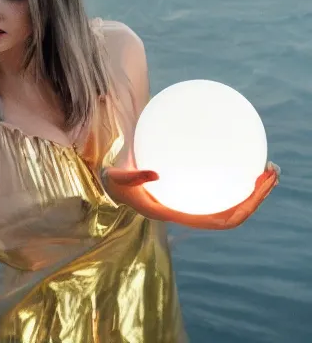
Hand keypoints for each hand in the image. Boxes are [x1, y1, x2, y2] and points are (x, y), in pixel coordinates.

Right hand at [103, 162, 280, 229]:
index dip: (241, 207)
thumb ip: (136, 176)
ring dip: (252, 191)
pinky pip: (219, 191)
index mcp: (176, 214)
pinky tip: (240, 164)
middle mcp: (189, 213)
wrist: (113, 187)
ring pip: (230, 204)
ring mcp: (191, 205)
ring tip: (265, 169)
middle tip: (271, 171)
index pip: (217, 220)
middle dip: (256, 197)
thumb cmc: (117, 183)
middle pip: (233, 214)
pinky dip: (235, 181)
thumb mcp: (121, 178)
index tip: (257, 187)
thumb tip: (156, 174)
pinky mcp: (190, 195)